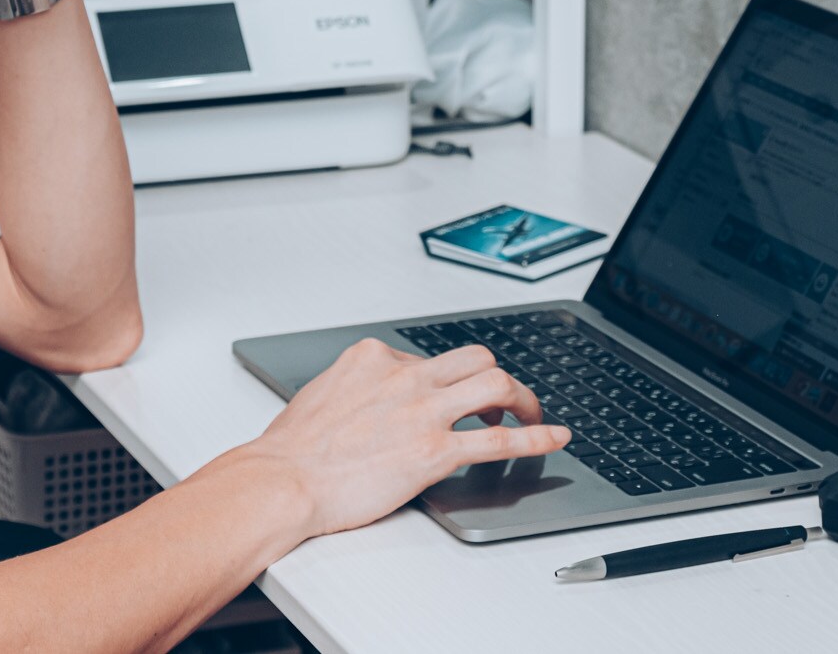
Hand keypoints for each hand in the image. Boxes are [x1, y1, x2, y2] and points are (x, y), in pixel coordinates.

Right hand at [249, 339, 568, 538]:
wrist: (283, 481)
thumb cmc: (292, 450)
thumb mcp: (322, 395)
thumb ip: (356, 389)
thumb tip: (369, 398)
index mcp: (373, 358)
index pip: (428, 356)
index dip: (446, 381)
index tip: (450, 398)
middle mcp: (404, 375)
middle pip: (474, 359)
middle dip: (496, 379)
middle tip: (505, 401)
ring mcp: (423, 411)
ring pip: (496, 383)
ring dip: (522, 399)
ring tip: (531, 416)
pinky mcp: (435, 451)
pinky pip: (500, 438)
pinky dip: (537, 438)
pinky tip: (554, 439)